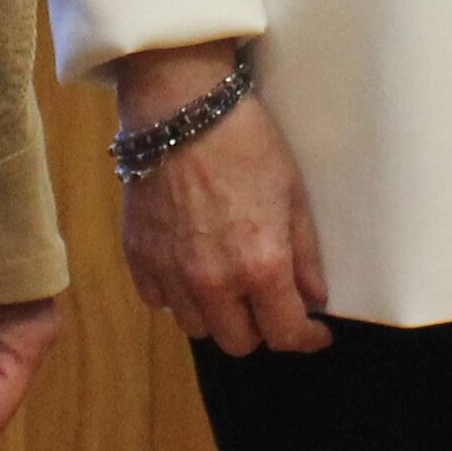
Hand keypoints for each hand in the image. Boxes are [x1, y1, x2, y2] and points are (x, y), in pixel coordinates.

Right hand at [112, 46, 330, 355]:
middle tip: (268, 300)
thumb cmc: (246, 142)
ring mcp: (170, 274)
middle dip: (260, 328)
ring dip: (216, 314)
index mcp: (260, 266)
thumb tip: (314, 298)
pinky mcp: (138, 259)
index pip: (285, 335)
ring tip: (227, 281)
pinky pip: (159, 301)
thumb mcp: (292, 192)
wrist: (180, 107)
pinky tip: (190, 265)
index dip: (306, 339)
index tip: (314, 331)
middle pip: (238, 343)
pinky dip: (177, 295)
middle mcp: (212, 283)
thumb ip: (305, 254)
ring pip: (196, 327)